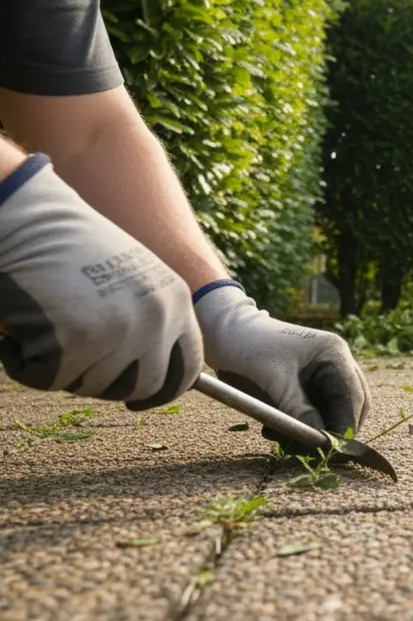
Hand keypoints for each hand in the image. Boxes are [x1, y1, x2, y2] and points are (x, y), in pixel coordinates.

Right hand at [0, 154, 202, 408]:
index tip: (137, 401)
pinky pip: (45, 378)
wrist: (25, 219)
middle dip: (104, 382)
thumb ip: (149, 322)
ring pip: (89, 385)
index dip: (161, 390)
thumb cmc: (67, 249)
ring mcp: (119, 333)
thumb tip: (154, 380)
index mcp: (174, 301)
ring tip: (45, 321)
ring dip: (60, 365)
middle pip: (141, 387)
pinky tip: (19, 326)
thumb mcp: (131, 281)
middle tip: (71, 354)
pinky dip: (22, 362)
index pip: (186, 368)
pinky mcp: (75, 344)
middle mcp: (155, 319)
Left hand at [194, 282, 370, 450]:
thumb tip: (322, 442)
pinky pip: (317, 410)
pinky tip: (279, 429)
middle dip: (333, 430)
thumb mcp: (274, 383)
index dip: (344, 427)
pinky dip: (303, 425)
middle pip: (353, 406)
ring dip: (315, 430)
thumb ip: (300, 413)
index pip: (354, 398)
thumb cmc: (249, 350)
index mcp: (334, 354)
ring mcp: (324, 372)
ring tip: (283, 437)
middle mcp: (337, 362)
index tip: (329, 451)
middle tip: (307, 449)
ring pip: (335, 411)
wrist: (225, 333)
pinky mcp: (310, 382)